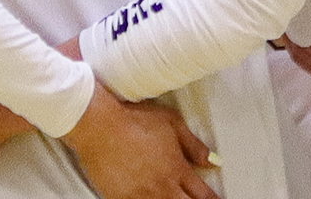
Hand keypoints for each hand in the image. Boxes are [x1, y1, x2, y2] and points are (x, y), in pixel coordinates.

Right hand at [61, 84, 217, 198]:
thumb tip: (211, 160)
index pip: (203, 194)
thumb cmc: (133, 120)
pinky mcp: (121, 198)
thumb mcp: (171, 123)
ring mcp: (141, 195)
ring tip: (173, 198)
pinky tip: (150, 198)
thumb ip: (193, 144)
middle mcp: (162, 186)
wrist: (99, 127)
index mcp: (176, 169)